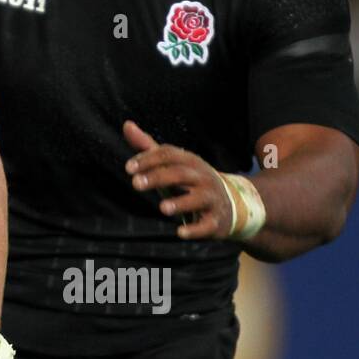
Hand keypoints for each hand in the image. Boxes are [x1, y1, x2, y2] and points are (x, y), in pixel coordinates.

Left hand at [122, 119, 232, 238]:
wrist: (231, 205)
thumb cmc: (191, 183)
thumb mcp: (172, 164)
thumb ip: (149, 147)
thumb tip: (126, 125)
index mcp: (190, 162)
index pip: (169, 154)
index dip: (149, 159)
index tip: (129, 168)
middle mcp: (203, 178)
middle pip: (181, 174)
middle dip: (158, 177)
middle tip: (136, 184)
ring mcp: (211, 199)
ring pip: (198, 199)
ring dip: (181, 202)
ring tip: (163, 208)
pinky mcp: (216, 221)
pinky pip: (207, 225)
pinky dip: (195, 229)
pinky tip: (180, 233)